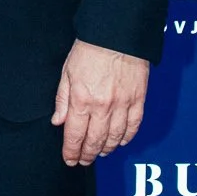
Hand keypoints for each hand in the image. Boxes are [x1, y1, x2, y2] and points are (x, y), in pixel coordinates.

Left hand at [51, 40, 148, 167]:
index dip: (72, 151)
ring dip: (106, 149)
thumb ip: (62, 100)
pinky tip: (121, 141)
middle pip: (95, 140)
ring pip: (115, 137)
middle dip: (87, 154)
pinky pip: (134, 126)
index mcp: (82, 100)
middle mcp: (103, 106)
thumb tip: (58, 122)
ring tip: (100, 153)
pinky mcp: (138, 99)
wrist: (117, 34)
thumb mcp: (67, 73)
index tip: (70, 159)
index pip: (75, 135)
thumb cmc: (90, 49)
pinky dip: (127, 137)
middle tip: (83, 161)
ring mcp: (123, 104)